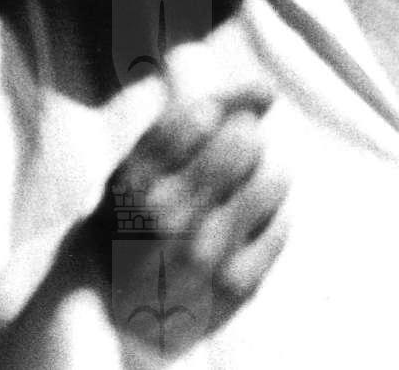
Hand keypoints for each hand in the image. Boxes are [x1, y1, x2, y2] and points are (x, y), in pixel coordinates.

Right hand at [110, 47, 290, 331]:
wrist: (117, 309)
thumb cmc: (135, 220)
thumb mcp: (139, 164)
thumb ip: (192, 117)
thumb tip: (267, 89)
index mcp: (137, 179)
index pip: (200, 114)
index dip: (221, 106)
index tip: (215, 120)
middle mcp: (167, 216)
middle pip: (242, 142)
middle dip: (245, 137)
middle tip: (234, 154)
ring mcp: (203, 253)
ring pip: (271, 181)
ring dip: (266, 177)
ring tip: (246, 189)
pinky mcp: (235, 285)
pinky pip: (281, 227)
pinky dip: (272, 219)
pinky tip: (249, 228)